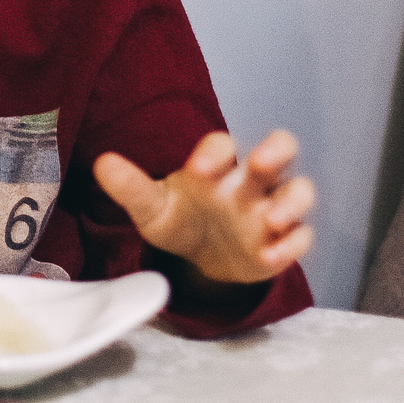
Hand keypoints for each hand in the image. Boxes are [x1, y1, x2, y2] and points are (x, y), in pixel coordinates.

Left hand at [93, 129, 314, 288]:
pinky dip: (290, 247)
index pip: (224, 144)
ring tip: (272, 219)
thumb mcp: (152, 207)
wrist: (200, 259)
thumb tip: (102, 163)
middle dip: (276, 150)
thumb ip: (131, 187)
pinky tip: (269, 257)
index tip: (198, 169)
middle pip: (281, 148)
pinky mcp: (283, 242)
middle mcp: (250, 180)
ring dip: (292, 202)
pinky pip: (301, 238)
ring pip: (300, 190)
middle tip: (261, 162)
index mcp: (218, 164)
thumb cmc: (180, 219)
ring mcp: (272, 209)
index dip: (215, 151)